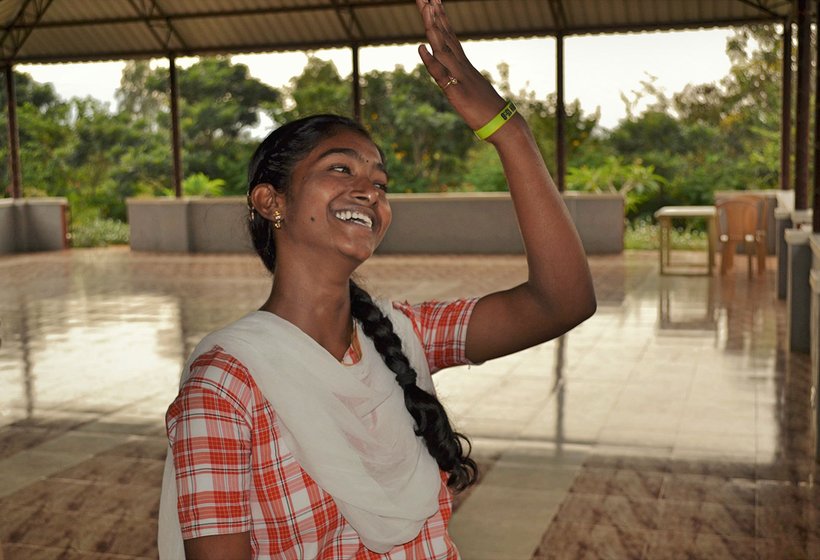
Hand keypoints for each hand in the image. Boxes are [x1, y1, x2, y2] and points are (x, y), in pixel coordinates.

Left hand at [415, 0, 505, 130]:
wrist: (501, 122)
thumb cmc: (485, 108)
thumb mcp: (468, 89)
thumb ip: (458, 79)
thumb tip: (450, 76)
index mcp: (463, 64)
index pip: (449, 36)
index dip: (440, 18)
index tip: (433, 0)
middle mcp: (461, 65)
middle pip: (444, 35)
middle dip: (433, 15)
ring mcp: (459, 76)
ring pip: (443, 48)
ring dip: (434, 28)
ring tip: (427, 7)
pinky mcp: (456, 91)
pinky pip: (441, 74)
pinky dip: (431, 60)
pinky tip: (421, 48)